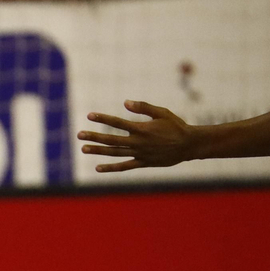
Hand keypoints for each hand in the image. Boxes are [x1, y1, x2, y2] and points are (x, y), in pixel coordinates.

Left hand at [78, 101, 198, 171]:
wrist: (190, 145)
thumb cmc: (176, 126)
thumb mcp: (162, 113)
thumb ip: (143, 107)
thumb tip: (125, 102)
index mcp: (141, 129)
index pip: (117, 123)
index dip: (103, 119)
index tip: (90, 115)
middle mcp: (138, 142)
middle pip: (111, 139)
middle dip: (94, 137)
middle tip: (79, 134)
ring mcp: (140, 154)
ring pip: (115, 153)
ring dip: (98, 151)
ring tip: (83, 148)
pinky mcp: (144, 163)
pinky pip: (125, 166)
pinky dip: (111, 168)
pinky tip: (98, 168)